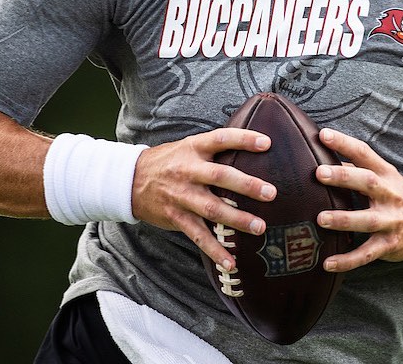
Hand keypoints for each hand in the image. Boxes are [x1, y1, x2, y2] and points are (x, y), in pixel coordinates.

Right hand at [131, 129, 275, 269]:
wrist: (132, 179)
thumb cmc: (170, 160)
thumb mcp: (189, 146)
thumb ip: (215, 149)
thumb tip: (254, 147)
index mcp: (194, 148)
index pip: (221, 139)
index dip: (243, 139)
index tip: (267, 143)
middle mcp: (188, 170)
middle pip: (220, 176)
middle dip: (246, 185)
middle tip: (271, 193)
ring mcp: (182, 195)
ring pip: (212, 208)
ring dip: (237, 220)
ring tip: (260, 227)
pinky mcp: (177, 217)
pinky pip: (198, 236)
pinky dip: (215, 250)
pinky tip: (232, 262)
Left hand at [315, 128, 402, 271]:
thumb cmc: (397, 195)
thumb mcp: (385, 177)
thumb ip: (357, 168)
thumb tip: (322, 157)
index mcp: (385, 174)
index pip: (364, 153)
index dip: (344, 143)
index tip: (323, 135)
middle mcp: (389, 195)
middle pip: (368, 182)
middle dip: (344, 177)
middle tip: (319, 173)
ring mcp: (390, 221)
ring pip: (367, 220)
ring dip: (344, 220)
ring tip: (321, 219)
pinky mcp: (389, 245)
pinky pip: (367, 255)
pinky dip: (348, 260)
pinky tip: (327, 264)